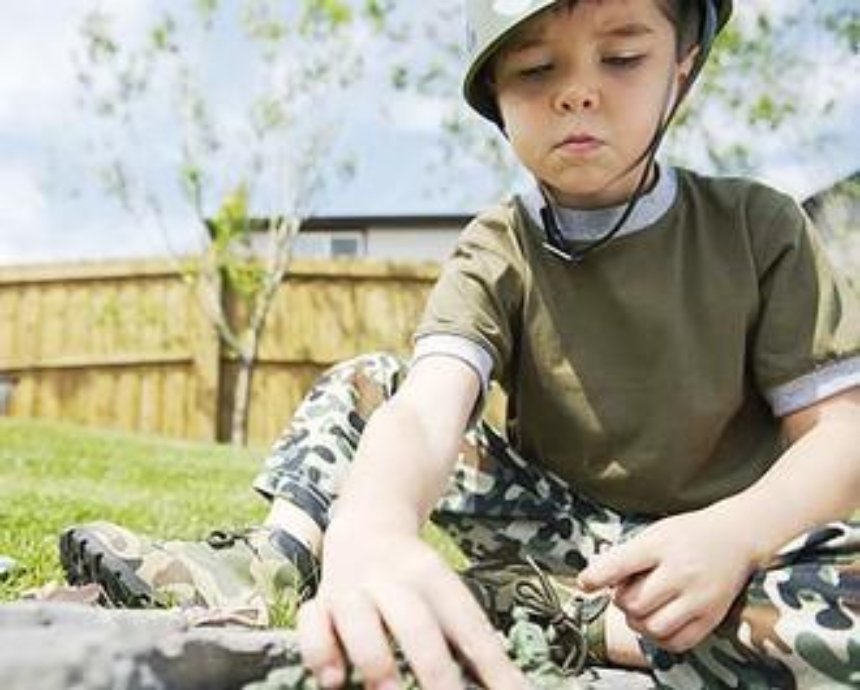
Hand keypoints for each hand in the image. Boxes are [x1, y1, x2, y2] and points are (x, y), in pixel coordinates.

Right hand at [297, 523, 527, 689]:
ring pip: (360, 620)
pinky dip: (319, 652)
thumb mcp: (447, 595)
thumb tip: (511, 687)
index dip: (492, 665)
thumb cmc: (416, 579)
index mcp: (434, 578)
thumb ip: (473, 641)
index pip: (468, 625)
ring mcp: (353, 591)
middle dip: (431, 666)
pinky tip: (333, 680)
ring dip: (374, 659)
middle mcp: (393, 581)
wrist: (367, 526)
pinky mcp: (320, 604)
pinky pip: (312, 625)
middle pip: (415, 621)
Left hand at [578, 508, 756, 652]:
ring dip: (638, 622)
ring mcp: (698, 597)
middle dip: (621, 601)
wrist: (736, 537)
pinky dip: (660, 638)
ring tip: (641, 608)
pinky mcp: (712, 616)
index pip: (620, 564)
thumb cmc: (688, 534)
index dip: (596, 577)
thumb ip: (626, 554)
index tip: (585, 583)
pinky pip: (677, 642)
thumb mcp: (654, 532)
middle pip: (634, 602)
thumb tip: (595, 578)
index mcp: (661, 545)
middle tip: (626, 592)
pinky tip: (658, 622)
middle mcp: (680, 572)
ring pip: (653, 626)